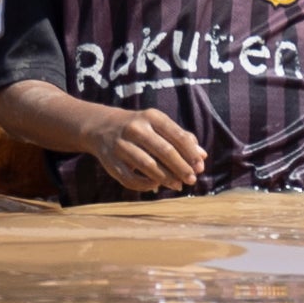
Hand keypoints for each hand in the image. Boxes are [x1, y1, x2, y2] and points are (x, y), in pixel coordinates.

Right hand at [83, 105, 203, 192]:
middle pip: (164, 151)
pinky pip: (130, 178)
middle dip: (181, 168)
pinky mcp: (110, 160)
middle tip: (192, 180)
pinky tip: (156, 185)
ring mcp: (120, 144)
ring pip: (147, 165)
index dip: (191, 153)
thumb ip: (181, 138)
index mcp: (152, 117)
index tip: (200, 167)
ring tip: (177, 185)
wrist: (101, 126)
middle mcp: (135, 128)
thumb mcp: (158, 125)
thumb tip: (202, 156)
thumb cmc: (140, 127)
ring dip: (166, 178)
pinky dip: (145, 184)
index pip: (177, 135)